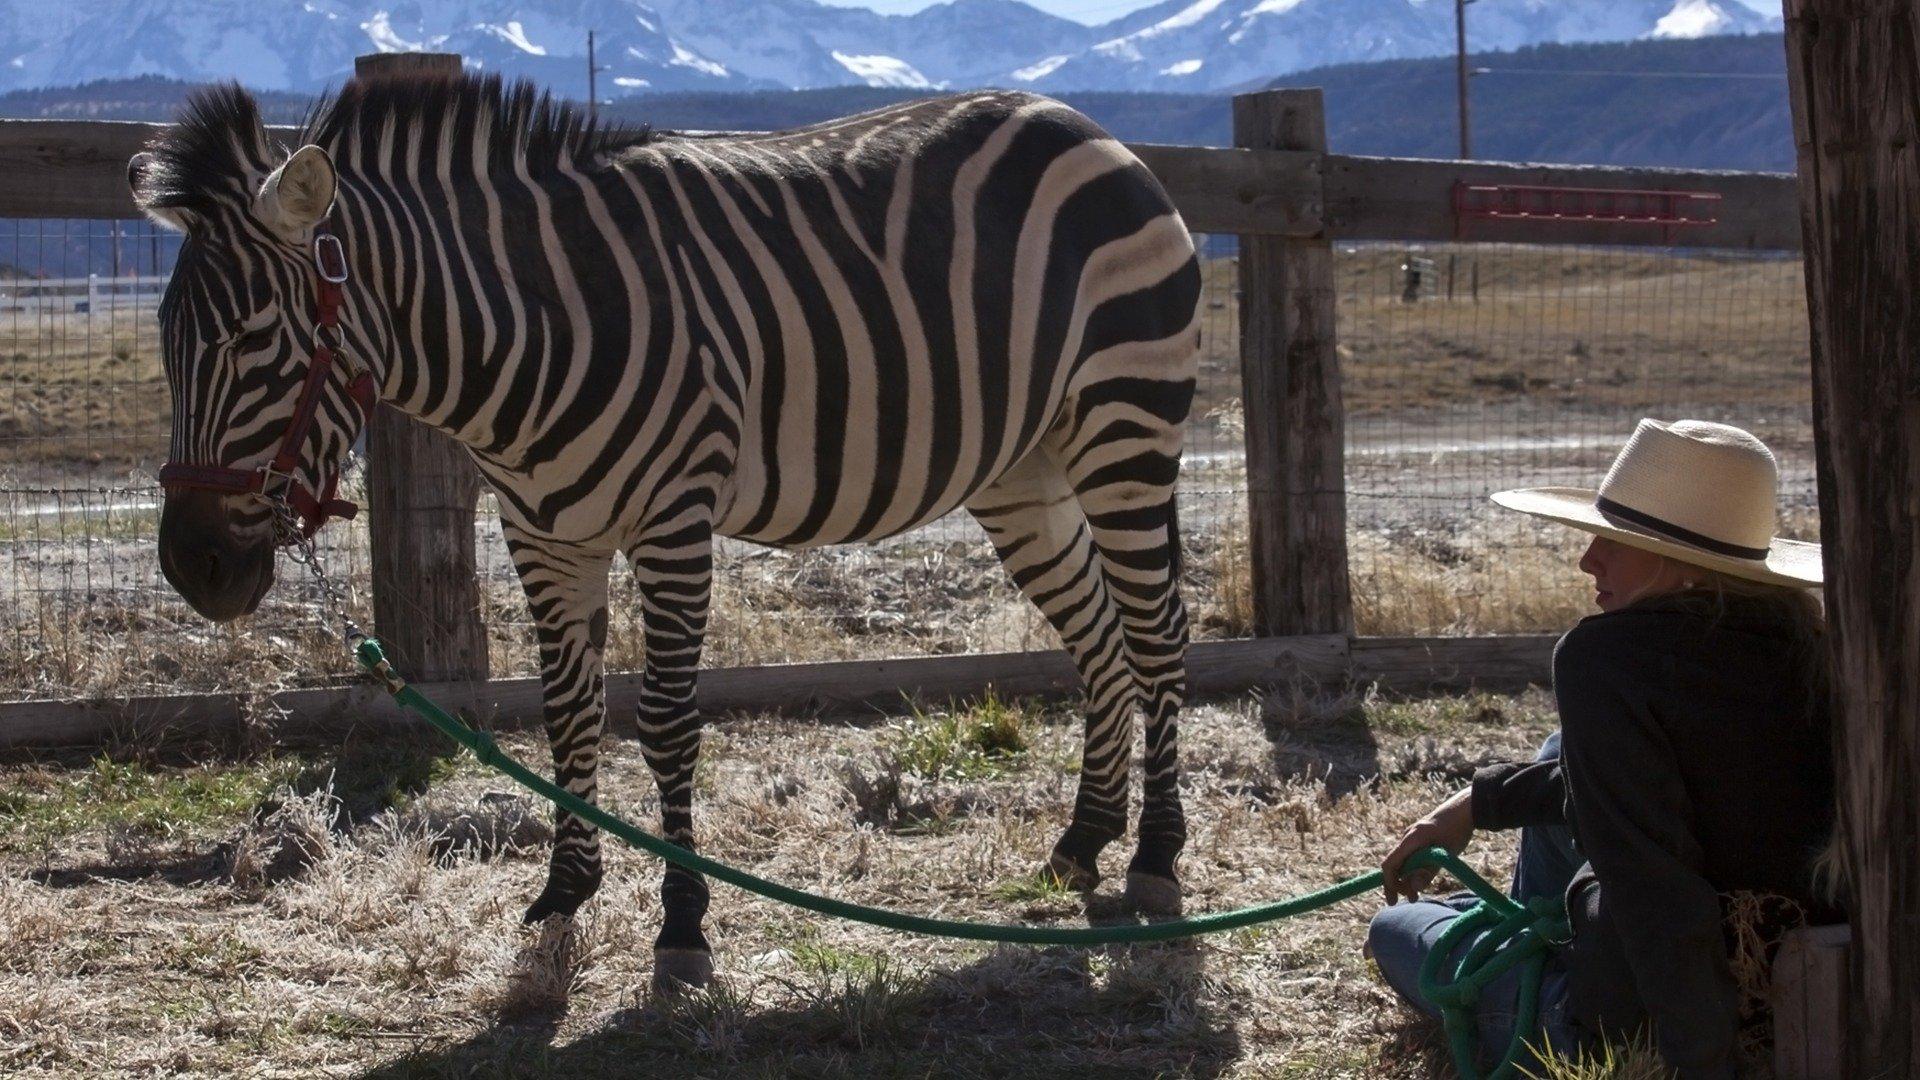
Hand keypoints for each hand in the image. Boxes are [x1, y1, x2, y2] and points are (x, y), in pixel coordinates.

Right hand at [1381, 787, 1474, 904]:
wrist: (1465, 809)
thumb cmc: (1456, 831)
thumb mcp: (1444, 854)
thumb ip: (1427, 872)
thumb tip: (1413, 888)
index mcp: (1410, 840)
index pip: (1389, 864)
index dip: (1390, 883)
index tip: (1394, 899)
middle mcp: (1407, 838)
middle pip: (1396, 865)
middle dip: (1399, 884)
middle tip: (1411, 899)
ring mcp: (1413, 837)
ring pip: (1404, 861)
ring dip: (1408, 878)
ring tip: (1416, 895)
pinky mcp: (1420, 837)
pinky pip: (1411, 856)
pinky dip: (1414, 869)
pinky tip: (1424, 878)